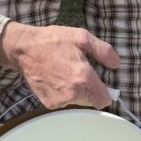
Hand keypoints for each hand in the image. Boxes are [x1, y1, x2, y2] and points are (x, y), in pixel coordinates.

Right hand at [0, 22, 119, 108]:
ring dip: (75, 91)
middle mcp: (72, 93)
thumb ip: (103, 51)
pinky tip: (56, 79)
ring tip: (65, 73)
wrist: (24, 48)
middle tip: (78, 71)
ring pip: (77, 102)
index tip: (100, 83)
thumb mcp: (82, 37)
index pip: (104, 100)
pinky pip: (63, 101)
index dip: (105, 92)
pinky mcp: (48, 103)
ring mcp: (59, 100)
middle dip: (89, 89)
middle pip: (90, 101)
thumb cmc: (53, 41)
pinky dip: (62, 93)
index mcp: (83, 78)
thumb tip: (116, 64)